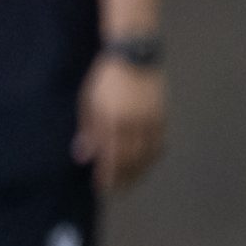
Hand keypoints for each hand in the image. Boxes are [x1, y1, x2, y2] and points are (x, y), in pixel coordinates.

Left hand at [77, 53, 164, 193]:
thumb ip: (88, 130)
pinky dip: (152, 157)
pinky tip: (145, 163)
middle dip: (123, 178)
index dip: (107, 174)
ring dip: (139, 172)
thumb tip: (83, 156)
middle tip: (116, 190)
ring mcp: (151, 120)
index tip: (101, 187)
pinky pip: (159, 144)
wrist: (135, 55)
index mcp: (113, 120)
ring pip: (147, 155)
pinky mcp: (163, 116)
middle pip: (131, 160)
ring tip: (130, 182)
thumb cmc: (105, 78)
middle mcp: (134, 124)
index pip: (111, 156)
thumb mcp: (89, 101)